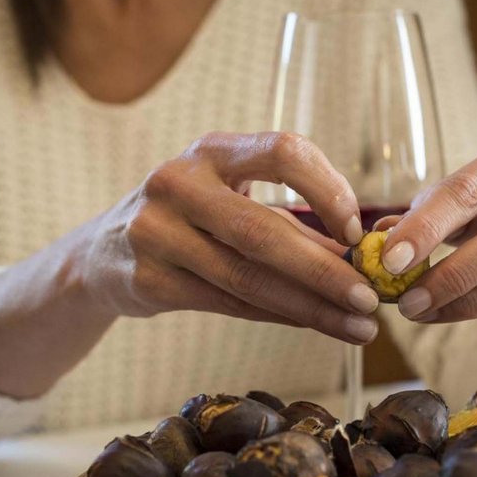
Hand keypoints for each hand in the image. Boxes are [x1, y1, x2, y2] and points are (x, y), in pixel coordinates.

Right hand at [82, 131, 378, 343]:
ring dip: (310, 306)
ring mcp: (156, 233)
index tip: (359, 232)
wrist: (104, 252)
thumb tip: (358, 257)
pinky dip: (277, 316)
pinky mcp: (148, 280)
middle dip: (326, 270)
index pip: (282, 151)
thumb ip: (281, 215)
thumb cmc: (187, 218)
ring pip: (247, 277)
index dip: (329, 188)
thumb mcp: (224, 195)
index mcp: (210, 150)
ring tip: (357, 325)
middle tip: (372, 299)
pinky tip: (313, 324)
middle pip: (263, 230)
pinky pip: (227, 302)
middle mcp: (178, 183)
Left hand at [377, 131, 476, 322]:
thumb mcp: (461, 199)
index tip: (389, 258)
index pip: (470, 189)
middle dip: (452, 270)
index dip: (427, 226)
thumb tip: (376, 236)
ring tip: (416, 309)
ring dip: (464, 297)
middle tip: (404, 297)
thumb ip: (423, 213)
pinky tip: (440, 312)